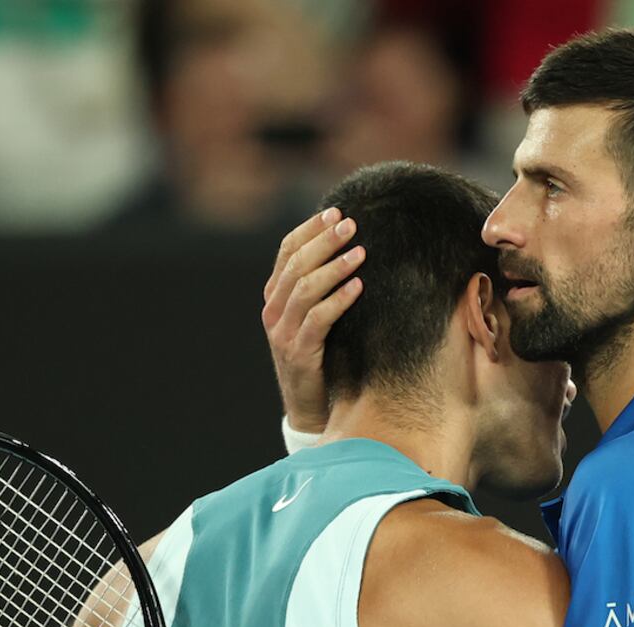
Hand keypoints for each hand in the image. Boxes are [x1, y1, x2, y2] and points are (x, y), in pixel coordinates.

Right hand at [262, 207, 366, 432]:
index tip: (335, 211)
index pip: (286, 251)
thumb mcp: (318, 319)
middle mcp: (273, 312)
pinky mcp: (298, 353)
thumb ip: (323, 289)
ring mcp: (282, 333)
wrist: (312, 408)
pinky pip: (318, 320)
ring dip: (333, 267)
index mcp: (275, 297)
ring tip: (360, 252)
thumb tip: (353, 249)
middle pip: (295, 265)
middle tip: (350, 224)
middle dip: (323, 241)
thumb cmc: (324, 357)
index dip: (309, 229)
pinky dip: (339, 300)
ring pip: (304, 289)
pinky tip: (359, 287)